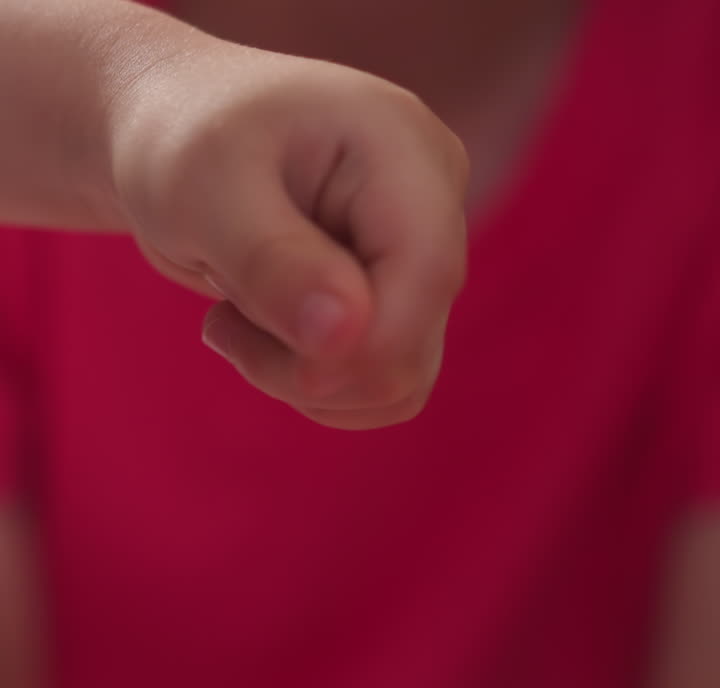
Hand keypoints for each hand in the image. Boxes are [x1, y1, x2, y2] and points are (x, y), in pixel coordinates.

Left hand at [109, 24, 467, 427]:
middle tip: (218, 326)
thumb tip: (345, 330)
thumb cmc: (184, 140)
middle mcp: (436, 209)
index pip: (426, 278)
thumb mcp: (203, 188)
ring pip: (395, 384)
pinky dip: (314, 387)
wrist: (178, 135)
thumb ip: (272, 259)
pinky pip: (378, 391)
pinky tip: (262, 336)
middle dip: (306, 368)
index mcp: (409, 151)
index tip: (238, 342)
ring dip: (303, 382)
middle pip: (407, 350)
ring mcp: (421, 265)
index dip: (354, 345)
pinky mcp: (398, 308)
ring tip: (233, 323)